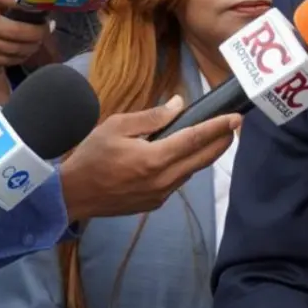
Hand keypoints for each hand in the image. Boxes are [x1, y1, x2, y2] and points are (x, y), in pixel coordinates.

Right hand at [0, 0, 50, 66]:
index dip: (33, 5)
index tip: (45, 8)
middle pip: (17, 30)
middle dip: (38, 32)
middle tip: (47, 29)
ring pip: (14, 48)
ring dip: (33, 46)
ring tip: (39, 40)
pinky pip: (7, 59)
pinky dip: (22, 56)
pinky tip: (26, 50)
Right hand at [60, 96, 240, 220]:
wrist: (71, 195)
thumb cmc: (91, 156)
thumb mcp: (117, 126)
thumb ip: (151, 117)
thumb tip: (179, 104)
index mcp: (154, 158)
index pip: (195, 139)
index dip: (218, 128)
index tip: (236, 118)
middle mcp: (163, 179)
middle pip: (203, 158)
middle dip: (222, 141)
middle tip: (234, 127)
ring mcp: (161, 194)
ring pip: (192, 170)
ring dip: (206, 154)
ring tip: (214, 138)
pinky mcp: (155, 203)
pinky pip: (179, 181)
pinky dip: (187, 166)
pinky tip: (186, 156)